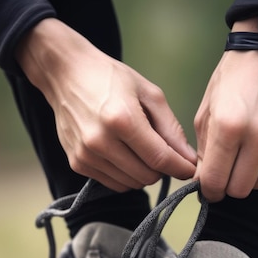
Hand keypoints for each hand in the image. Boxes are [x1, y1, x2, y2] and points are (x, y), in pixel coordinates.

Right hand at [16, 18, 196, 190]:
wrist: (65, 74)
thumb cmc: (111, 79)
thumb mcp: (149, 94)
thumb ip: (171, 129)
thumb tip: (189, 159)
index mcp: (122, 119)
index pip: (160, 158)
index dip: (181, 168)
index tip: (192, 169)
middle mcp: (100, 141)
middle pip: (146, 176)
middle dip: (162, 169)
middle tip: (162, 152)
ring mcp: (86, 155)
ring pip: (131, 184)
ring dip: (143, 173)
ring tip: (140, 150)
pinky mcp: (77, 163)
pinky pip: (113, 183)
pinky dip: (125, 175)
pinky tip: (123, 154)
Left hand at [193, 46, 257, 201]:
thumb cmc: (230, 81)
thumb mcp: (206, 113)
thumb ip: (203, 152)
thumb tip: (203, 182)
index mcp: (228, 126)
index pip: (215, 180)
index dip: (208, 190)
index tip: (208, 188)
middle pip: (239, 189)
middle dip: (227, 186)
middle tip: (224, 173)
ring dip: (248, 175)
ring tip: (242, 153)